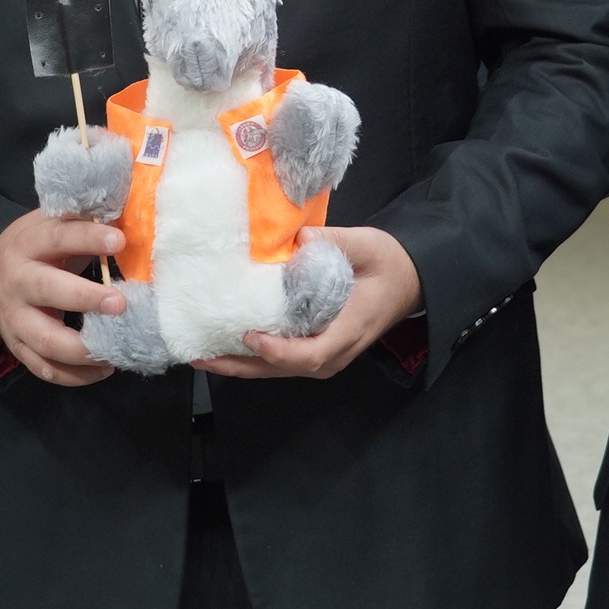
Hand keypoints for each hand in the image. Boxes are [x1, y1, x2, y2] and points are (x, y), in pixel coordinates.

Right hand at [0, 210, 126, 386]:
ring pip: (44, 340)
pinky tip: (104, 368)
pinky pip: (44, 368)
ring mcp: (15, 318)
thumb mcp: (54, 224)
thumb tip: (134, 210)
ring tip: (115, 349)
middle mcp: (17, 281)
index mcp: (28, 243)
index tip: (120, 240)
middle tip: (120, 303)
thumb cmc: (39, 245)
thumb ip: (85, 221)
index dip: (88, 238)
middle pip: (46, 290)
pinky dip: (75, 375)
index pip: (58, 237)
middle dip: (84, 298)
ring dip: (82, 349)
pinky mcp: (18, 346)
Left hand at [197, 226, 422, 380]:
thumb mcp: (367, 245)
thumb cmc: (388, 264)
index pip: (311, 353)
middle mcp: (335, 352)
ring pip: (278, 370)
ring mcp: (325, 355)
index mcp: (350, 328)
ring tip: (202, 357)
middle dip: (242, 365)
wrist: (407, 281)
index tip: (251, 336)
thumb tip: (300, 238)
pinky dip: (251, 359)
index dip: (279, 351)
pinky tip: (223, 349)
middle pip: (284, 369)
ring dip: (240, 366)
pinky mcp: (315, 349)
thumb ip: (336, 241)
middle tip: (202, 357)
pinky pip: (280, 362)